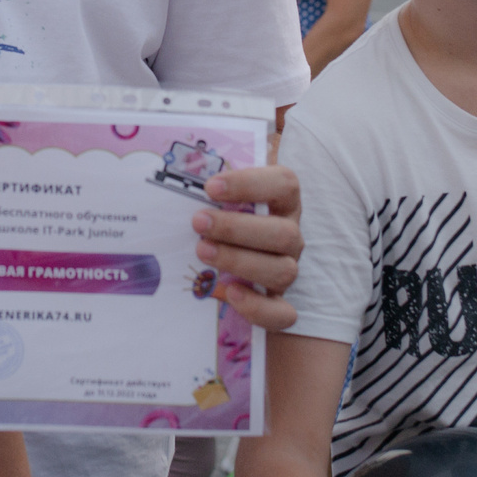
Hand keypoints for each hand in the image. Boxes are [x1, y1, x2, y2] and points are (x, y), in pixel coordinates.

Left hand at [193, 165, 302, 330]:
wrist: (225, 262)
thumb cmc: (221, 216)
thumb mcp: (219, 194)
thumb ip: (213, 177)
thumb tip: (186, 163)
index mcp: (283, 201)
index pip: (284, 184)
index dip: (250, 184)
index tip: (210, 187)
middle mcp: (290, 235)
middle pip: (283, 233)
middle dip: (237, 228)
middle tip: (198, 222)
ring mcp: (286, 269)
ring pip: (282, 270)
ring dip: (240, 261)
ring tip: (202, 251)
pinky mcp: (278, 304)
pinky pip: (283, 314)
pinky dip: (258, 307)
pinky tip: (230, 293)